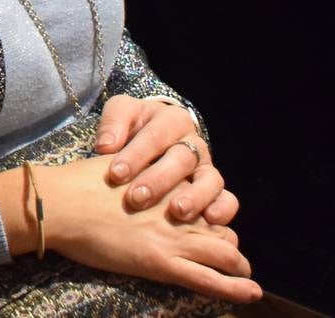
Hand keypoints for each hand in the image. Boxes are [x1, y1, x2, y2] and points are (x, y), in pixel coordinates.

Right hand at [0, 156, 260, 306]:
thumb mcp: (117, 164)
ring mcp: (172, 235)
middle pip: (220, 224)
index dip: (213, 213)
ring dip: (238, 265)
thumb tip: (135, 174)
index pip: (207, 197)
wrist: (62, 203)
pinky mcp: (162, 261)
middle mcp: (177, 206)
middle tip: (231, 256)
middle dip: (228, 242)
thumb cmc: (79, 182)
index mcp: (168, 181)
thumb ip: (137, 170)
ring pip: (224, 252)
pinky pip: (209, 278)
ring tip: (246, 276)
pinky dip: (234, 288)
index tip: (211, 223)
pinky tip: (252, 292)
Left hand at [94, 96, 230, 223]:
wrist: (148, 139)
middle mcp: (194, 144)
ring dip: (195, 197)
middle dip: (159, 180)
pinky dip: (222, 209)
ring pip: (210, 180)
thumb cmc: (131, 128)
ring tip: (177, 212)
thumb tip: (106, 146)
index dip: (137, 154)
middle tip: (136, 198)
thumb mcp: (121, 114)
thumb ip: (113, 123)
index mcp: (172, 120)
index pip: (156, 134)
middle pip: (182, 159)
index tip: (115, 174)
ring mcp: (207, 168)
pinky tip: (210, 221)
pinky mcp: (216, 192)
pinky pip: (228, 199)